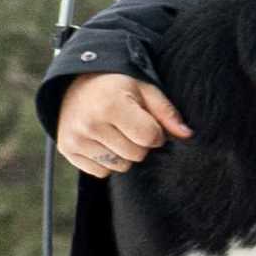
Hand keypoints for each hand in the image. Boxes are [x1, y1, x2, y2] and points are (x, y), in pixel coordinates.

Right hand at [55, 73, 189, 175]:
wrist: (74, 83)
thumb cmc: (116, 86)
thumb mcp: (144, 89)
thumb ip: (167, 113)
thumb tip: (187, 135)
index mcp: (111, 105)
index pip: (149, 137)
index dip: (156, 132)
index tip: (148, 121)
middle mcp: (90, 124)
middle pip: (136, 155)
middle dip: (139, 143)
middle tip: (129, 124)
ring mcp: (76, 139)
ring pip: (120, 166)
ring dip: (124, 153)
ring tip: (115, 131)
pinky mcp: (67, 150)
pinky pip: (102, 172)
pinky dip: (107, 161)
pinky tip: (102, 140)